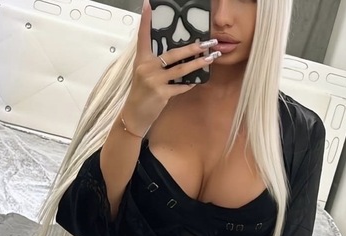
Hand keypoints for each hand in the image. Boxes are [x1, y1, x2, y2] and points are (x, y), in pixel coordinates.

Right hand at [122, 0, 219, 133]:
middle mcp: (147, 67)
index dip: (146, 20)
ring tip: (210, 58)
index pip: (143, 36)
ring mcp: (154, 80)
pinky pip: (180, 87)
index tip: (149, 4)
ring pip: (181, 69)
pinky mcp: (161, 93)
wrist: (135, 114)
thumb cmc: (141, 93)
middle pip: (173, 53)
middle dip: (193, 48)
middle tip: (207, 42)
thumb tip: (176, 56)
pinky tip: (197, 81)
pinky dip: (189, 84)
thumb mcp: (144, 74)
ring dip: (198, 64)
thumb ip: (156, 63)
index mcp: (142, 59)